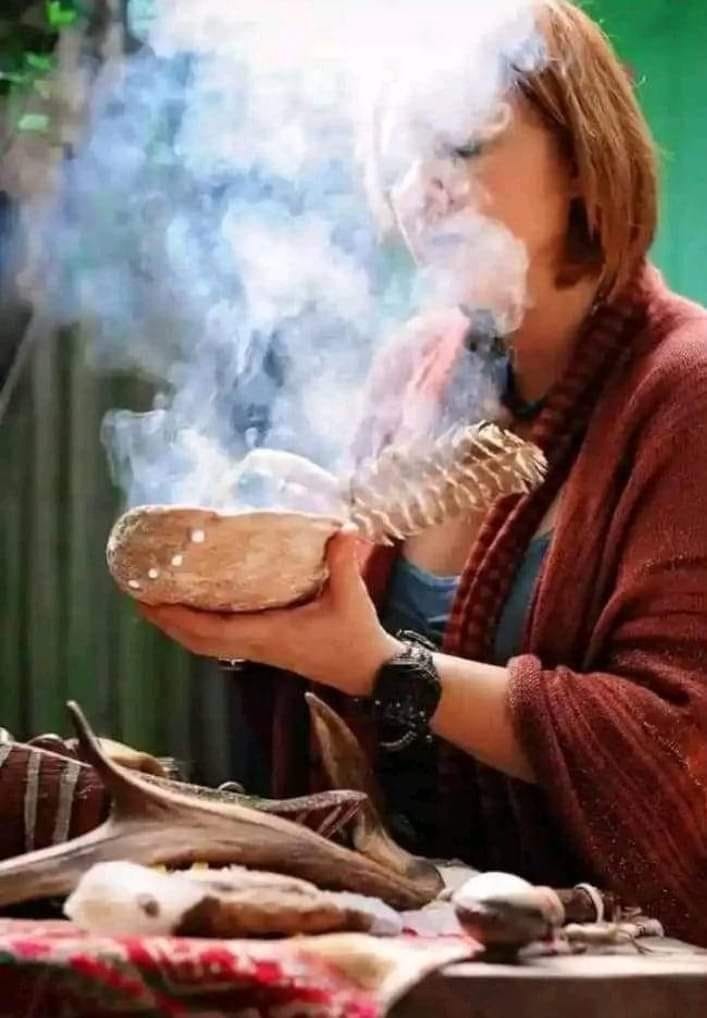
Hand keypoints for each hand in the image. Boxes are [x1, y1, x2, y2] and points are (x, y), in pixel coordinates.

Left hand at [139, 529, 402, 697]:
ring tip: (156, 601)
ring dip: (178, 626)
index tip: (148, 599)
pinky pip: (221, 640)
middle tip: (138, 595)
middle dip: (165, 620)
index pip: (210, 630)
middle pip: (197, 641)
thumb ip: (344, 561)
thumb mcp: (352, 597)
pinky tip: (195, 608)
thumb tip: (343, 528)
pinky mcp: (267, 648)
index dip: (177, 617)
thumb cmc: (357, 638)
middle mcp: (256, 645)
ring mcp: (259, 650)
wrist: (370, 673)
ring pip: (206, 644)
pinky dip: (199, 627)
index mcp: (267, 635)